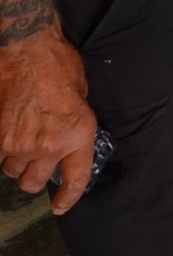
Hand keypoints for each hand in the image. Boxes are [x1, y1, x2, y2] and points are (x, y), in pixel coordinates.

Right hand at [0, 26, 96, 213]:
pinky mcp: (0, 138)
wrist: (28, 49)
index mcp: (79, 134)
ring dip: (15, 161)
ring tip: (20, 137)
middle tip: (33, 159)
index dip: (68, 198)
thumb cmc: (58, 65)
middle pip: (34, 182)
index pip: (75, 178)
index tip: (60, 206)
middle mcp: (51, 145)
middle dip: (33, 176)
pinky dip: (2, 150)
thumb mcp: (81, 96)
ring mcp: (22, 143)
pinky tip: (8, 131)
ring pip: (13, 171)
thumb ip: (74, 125)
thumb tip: (66, 142)